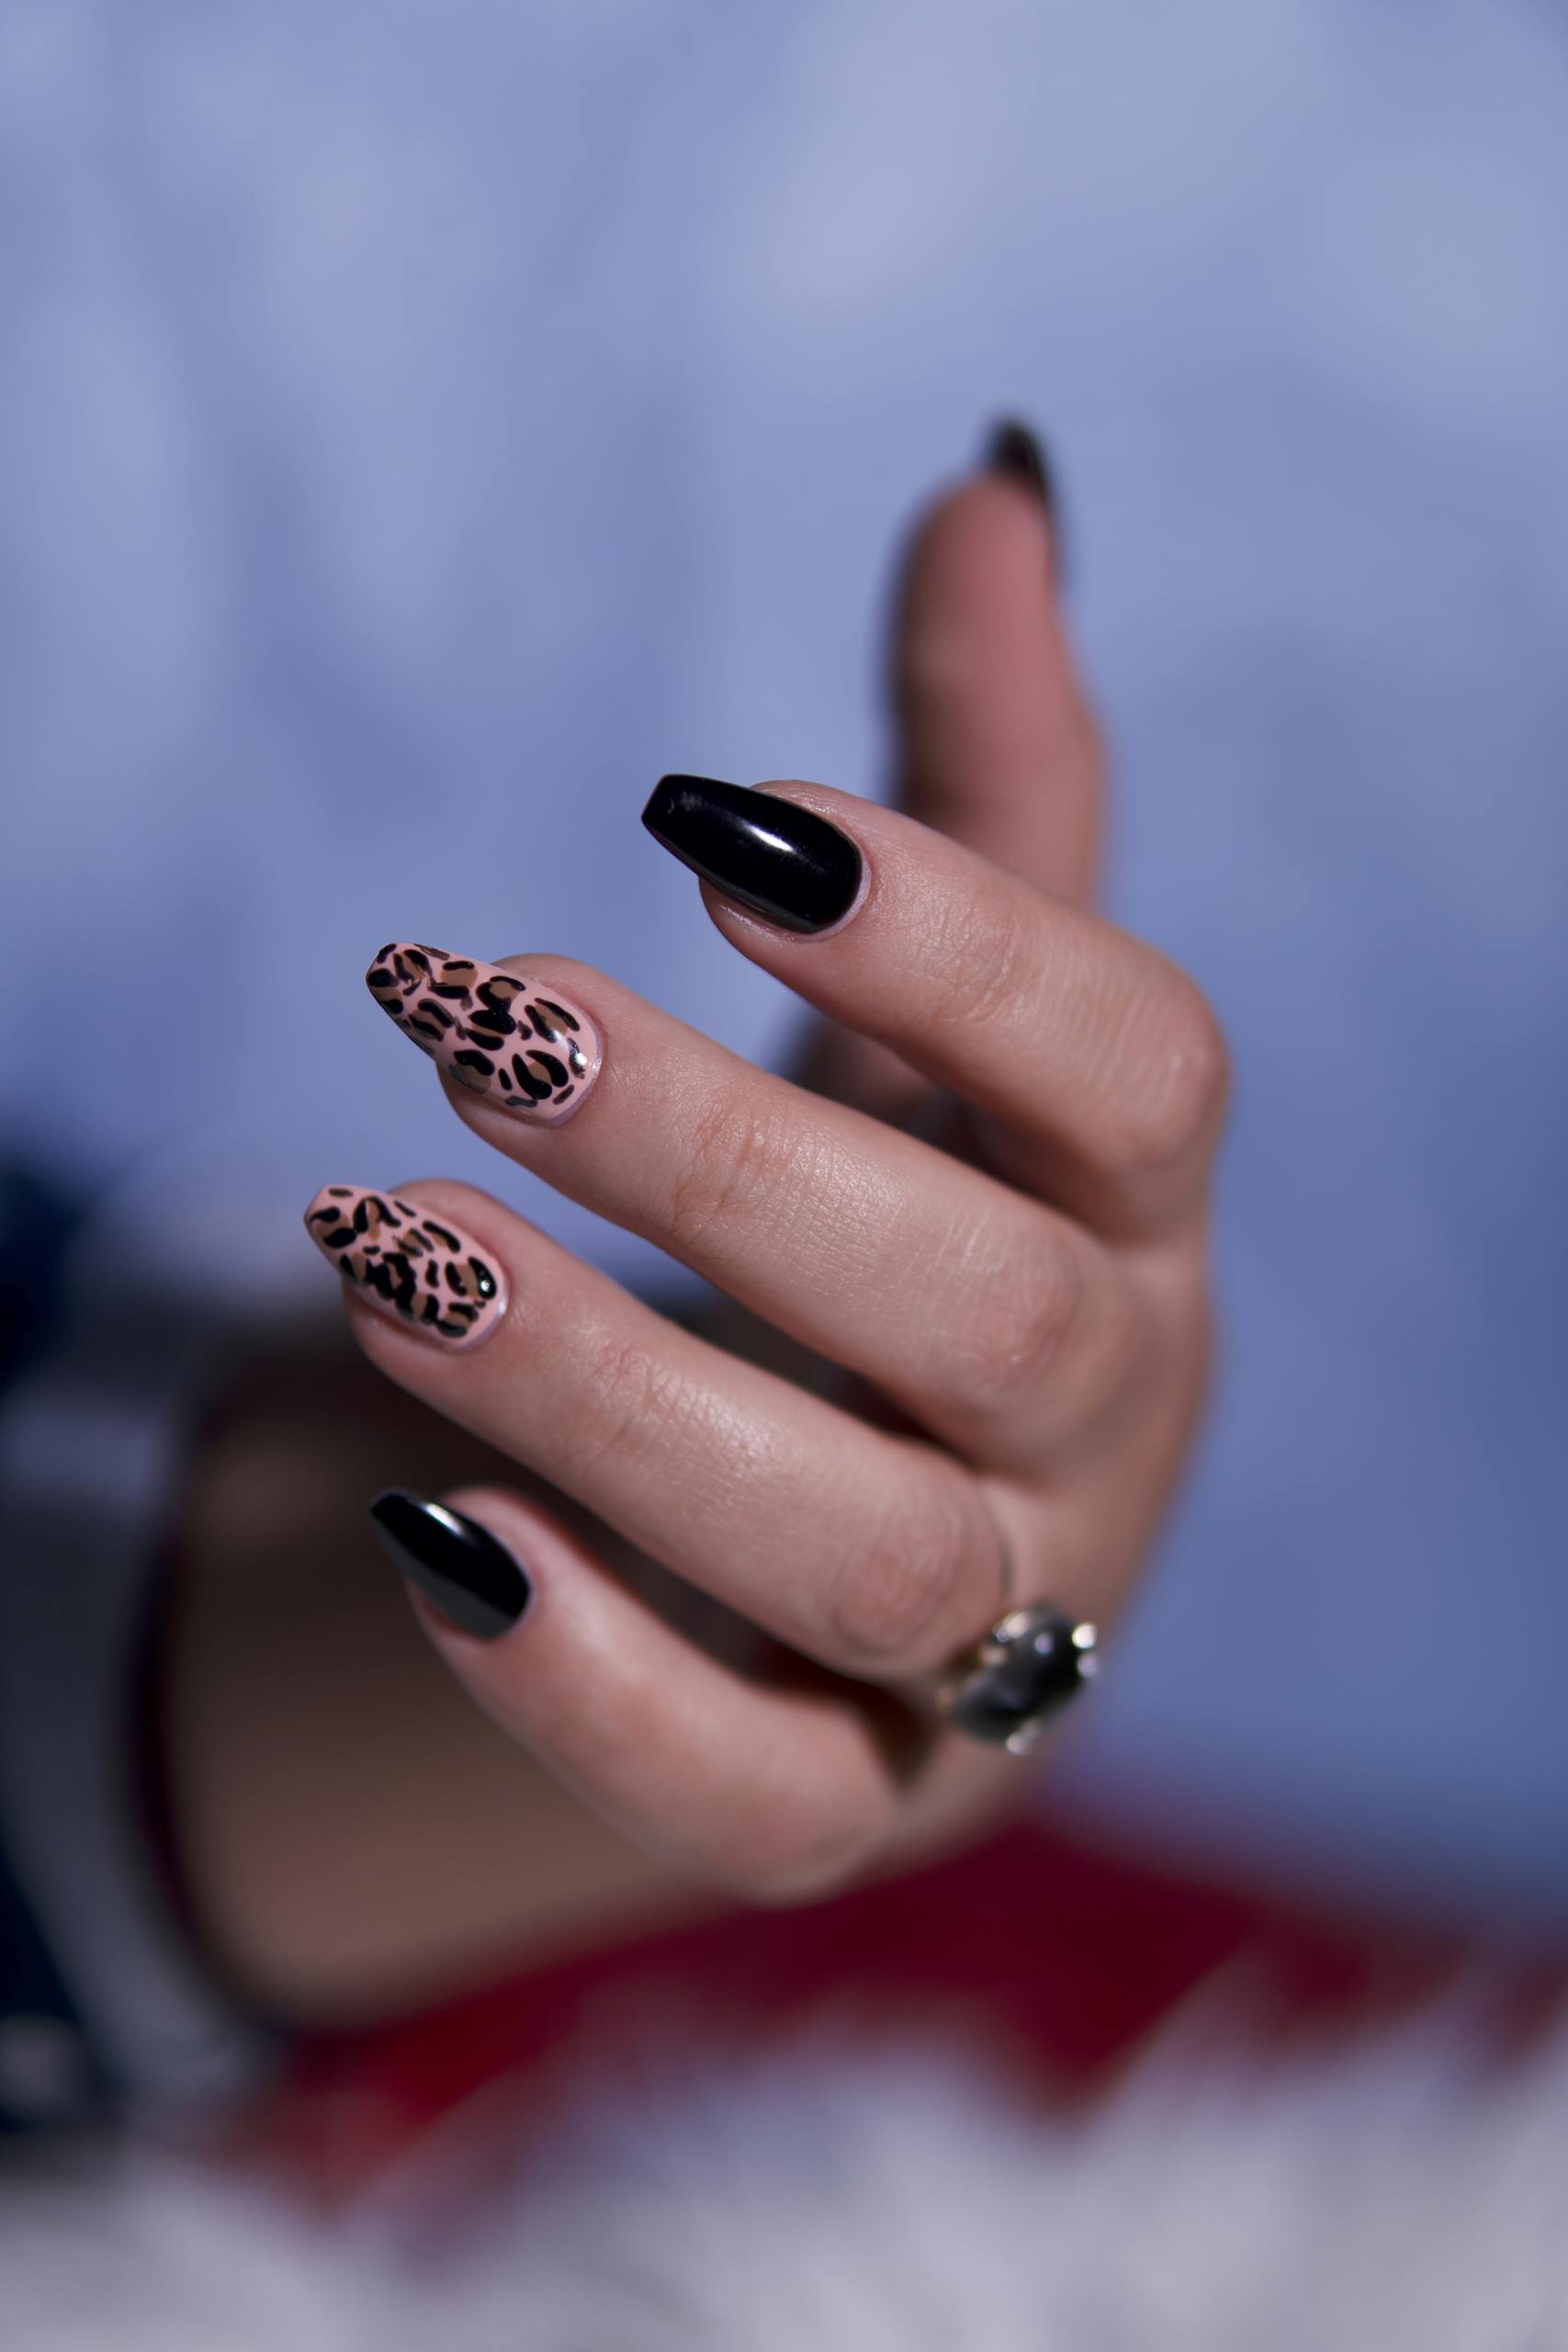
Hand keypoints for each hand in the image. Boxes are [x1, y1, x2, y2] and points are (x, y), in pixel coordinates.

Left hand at [313, 434, 1228, 1904]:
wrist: (853, 1533)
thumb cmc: (898, 1231)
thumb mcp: (932, 1029)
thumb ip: (976, 787)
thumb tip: (995, 480)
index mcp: (1138, 1220)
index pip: (1143, 1075)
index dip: (956, 933)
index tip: (702, 817)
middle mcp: (1103, 1434)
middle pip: (991, 1317)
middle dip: (723, 1160)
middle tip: (472, 1018)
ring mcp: (997, 1644)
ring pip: (863, 1555)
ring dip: (610, 1393)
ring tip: (381, 1243)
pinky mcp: (858, 1802)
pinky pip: (761, 1797)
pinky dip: (594, 1681)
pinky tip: (424, 1528)